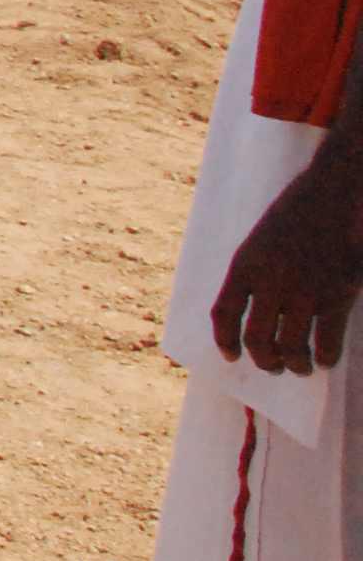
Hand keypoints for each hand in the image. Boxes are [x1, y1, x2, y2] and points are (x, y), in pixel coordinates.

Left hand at [209, 162, 362, 375]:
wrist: (335, 193)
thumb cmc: (299, 214)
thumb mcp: (261, 240)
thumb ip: (255, 274)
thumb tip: (257, 315)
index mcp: (244, 266)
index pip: (223, 315)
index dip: (225, 341)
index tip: (232, 356)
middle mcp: (269, 282)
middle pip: (256, 339)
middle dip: (264, 360)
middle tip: (273, 366)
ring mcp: (304, 291)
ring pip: (291, 348)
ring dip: (296, 364)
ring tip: (302, 367)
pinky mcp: (337, 296)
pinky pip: (327, 343)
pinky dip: (326, 358)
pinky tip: (327, 358)